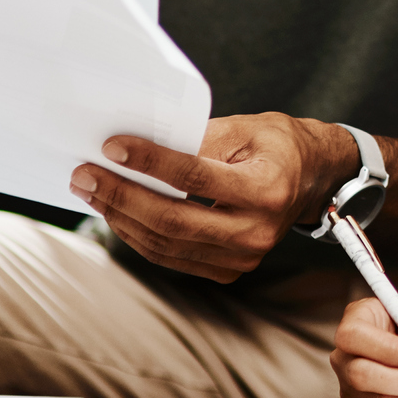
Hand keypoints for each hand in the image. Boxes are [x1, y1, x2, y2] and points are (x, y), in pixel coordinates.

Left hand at [71, 112, 357, 281]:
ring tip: (92, 191)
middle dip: (121, 196)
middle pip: (173, 220)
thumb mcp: (245, 128)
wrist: (312, 179)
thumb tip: (138, 148)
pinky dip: (139, 235)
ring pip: (166, 244)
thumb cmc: (277, 146)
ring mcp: (244, 258)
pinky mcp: (229, 269)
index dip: (150, 162)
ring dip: (122, 217)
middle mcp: (257, 232)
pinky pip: (172, 257)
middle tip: (85, 175)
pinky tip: (117, 212)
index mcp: (266, 190)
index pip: (195, 177)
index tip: (113, 147)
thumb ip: (196, 139)